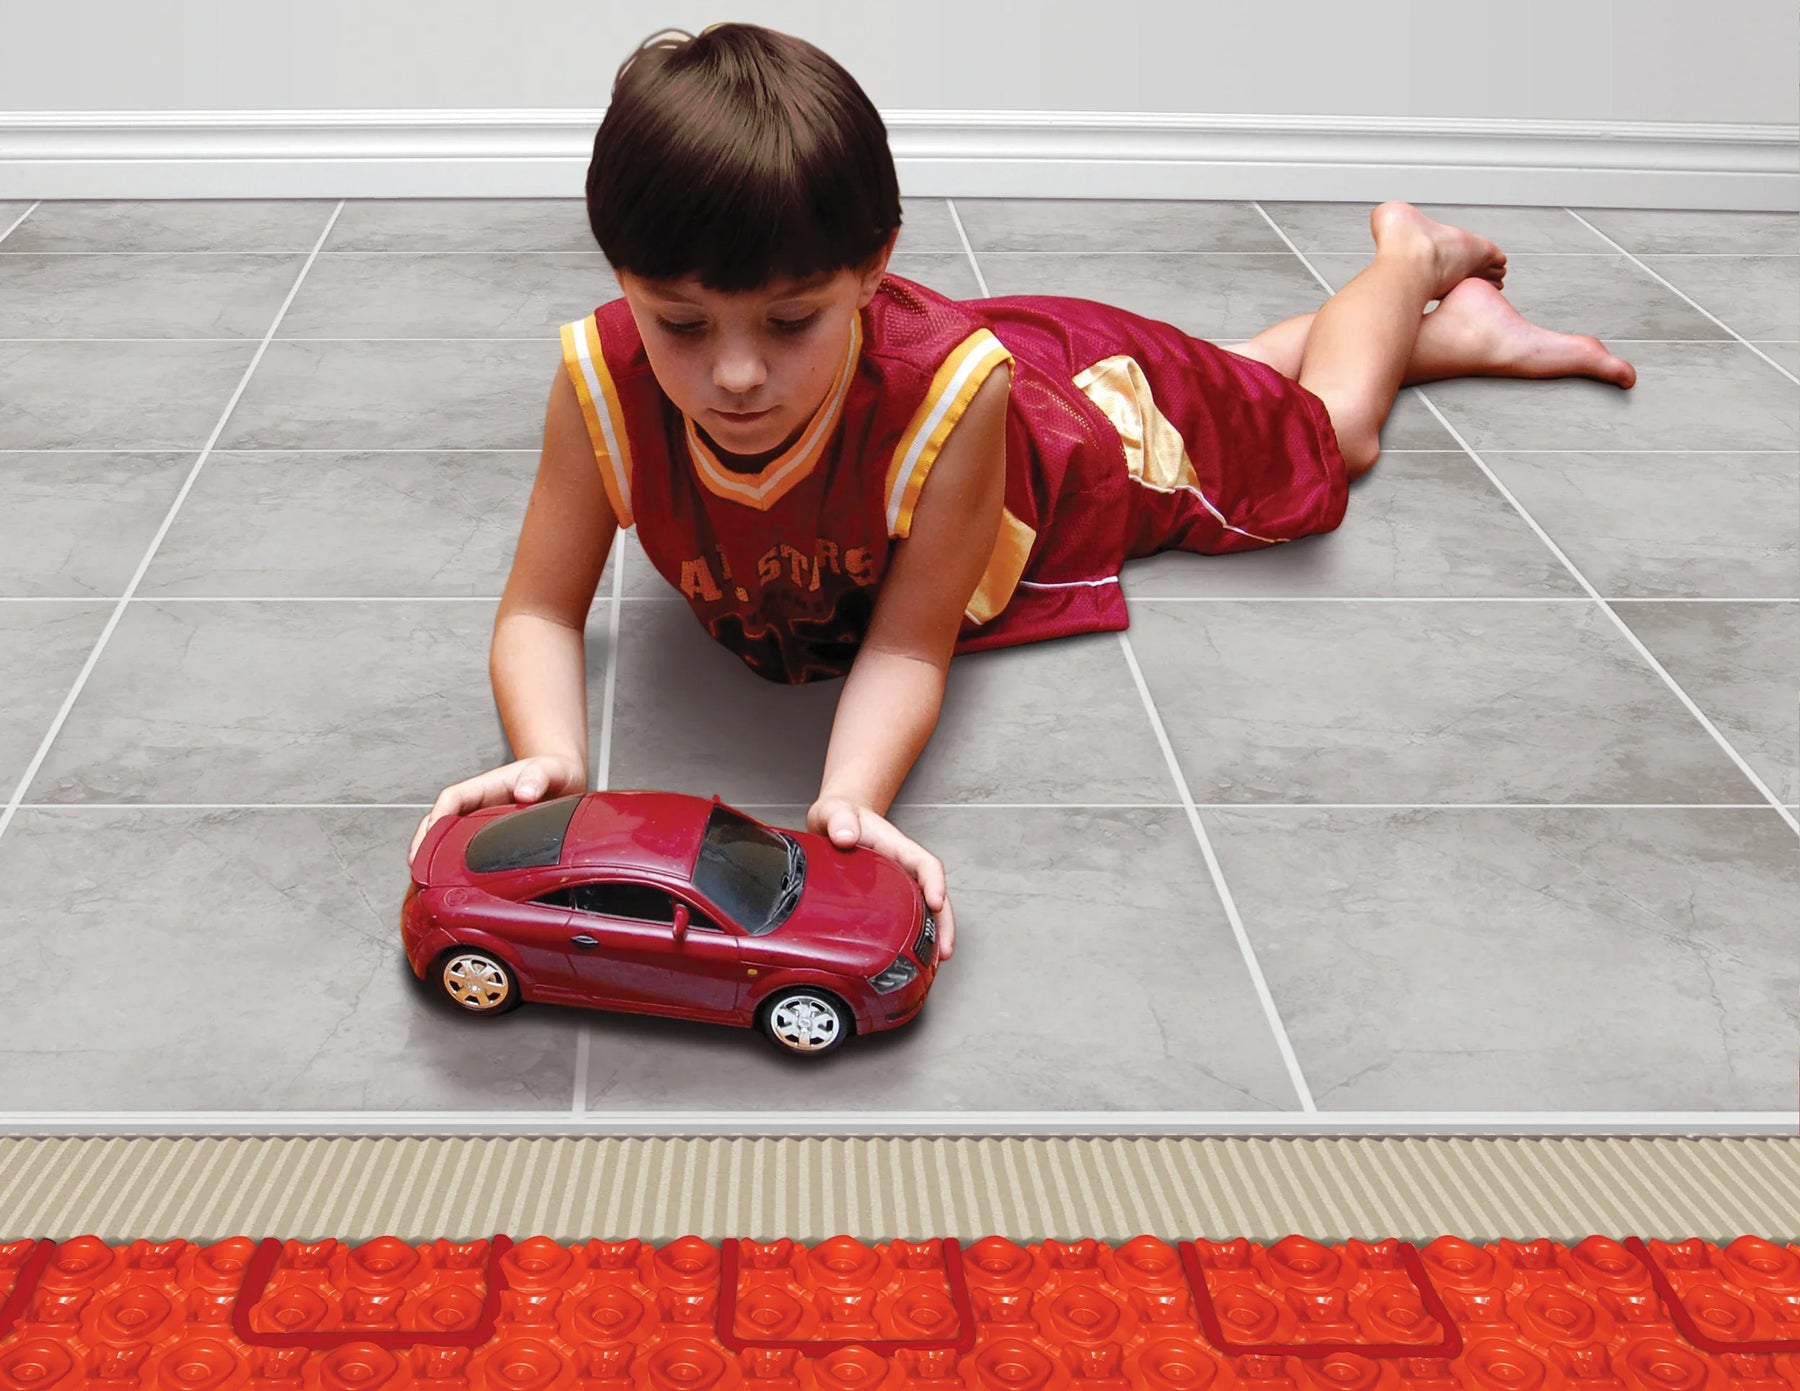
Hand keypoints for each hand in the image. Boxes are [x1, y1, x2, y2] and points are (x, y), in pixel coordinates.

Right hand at [409, 753, 585, 867]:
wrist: (567, 781)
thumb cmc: (555, 773)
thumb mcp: (553, 770)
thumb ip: (539, 777)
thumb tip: (524, 792)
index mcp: (487, 787)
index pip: (453, 798)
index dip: (438, 815)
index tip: (429, 834)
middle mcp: (480, 806)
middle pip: (440, 822)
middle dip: (424, 843)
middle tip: (416, 866)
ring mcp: (482, 825)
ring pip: (448, 840)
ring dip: (433, 858)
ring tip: (424, 881)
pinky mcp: (492, 842)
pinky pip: (467, 853)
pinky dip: (453, 867)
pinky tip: (449, 885)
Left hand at [807, 796, 955, 960]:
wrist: (835, 821)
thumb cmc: (839, 817)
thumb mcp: (835, 812)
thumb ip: (840, 819)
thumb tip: (845, 836)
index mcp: (896, 847)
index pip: (924, 864)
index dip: (934, 883)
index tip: (935, 902)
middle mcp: (902, 867)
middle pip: (933, 894)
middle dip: (943, 921)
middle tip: (944, 949)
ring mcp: (897, 883)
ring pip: (923, 909)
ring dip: (933, 933)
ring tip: (935, 962)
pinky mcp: (886, 897)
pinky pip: (906, 916)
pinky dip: (913, 936)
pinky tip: (911, 956)